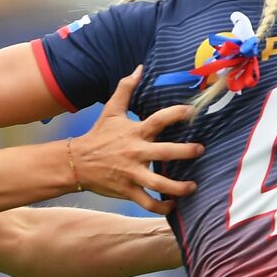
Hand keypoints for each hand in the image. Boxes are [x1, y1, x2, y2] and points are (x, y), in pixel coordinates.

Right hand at [68, 66, 202, 213]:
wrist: (77, 162)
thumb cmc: (98, 135)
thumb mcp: (111, 110)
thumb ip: (125, 88)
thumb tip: (139, 68)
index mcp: (135, 132)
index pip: (160, 119)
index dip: (177, 113)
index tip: (191, 112)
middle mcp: (136, 152)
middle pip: (166, 152)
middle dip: (187, 152)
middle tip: (199, 150)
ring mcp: (132, 173)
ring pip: (160, 183)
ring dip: (179, 187)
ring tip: (193, 186)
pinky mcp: (128, 190)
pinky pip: (148, 202)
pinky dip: (162, 208)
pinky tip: (173, 206)